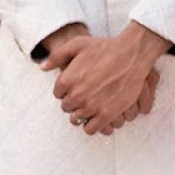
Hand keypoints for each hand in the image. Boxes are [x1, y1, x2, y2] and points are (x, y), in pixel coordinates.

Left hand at [45, 23, 168, 135]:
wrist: (132, 54)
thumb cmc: (105, 48)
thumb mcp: (78, 44)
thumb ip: (57, 56)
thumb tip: (42, 67)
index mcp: (66, 80)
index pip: (58, 94)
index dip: (67, 90)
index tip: (77, 86)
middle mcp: (76, 95)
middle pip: (67, 107)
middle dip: (74, 102)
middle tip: (86, 95)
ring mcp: (91, 106)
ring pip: (77, 119)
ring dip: (83, 113)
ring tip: (93, 105)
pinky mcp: (106, 114)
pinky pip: (91, 129)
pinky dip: (92, 126)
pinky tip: (98, 117)